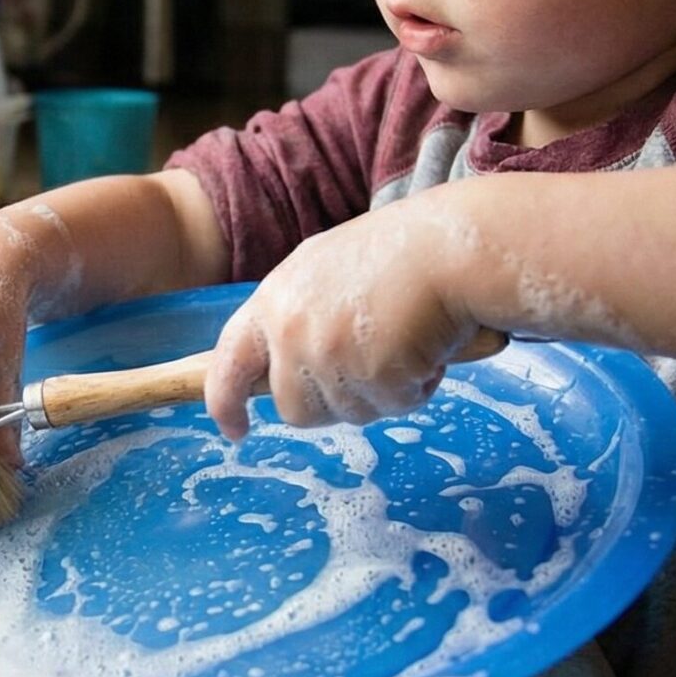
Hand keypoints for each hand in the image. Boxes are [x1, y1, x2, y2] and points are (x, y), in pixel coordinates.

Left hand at [205, 190, 487, 438]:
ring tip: (403, 342)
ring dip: (380, 393)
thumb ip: (295, 316)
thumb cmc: (396, 252)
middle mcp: (292, 332)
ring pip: (347, 414)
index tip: (235, 430)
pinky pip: (393, 406)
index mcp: (273, 301)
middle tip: (369, 370)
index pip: (229, 366)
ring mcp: (331, 357)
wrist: (449, 246)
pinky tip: (426, 346)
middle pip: (294, 409)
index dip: (226, 403)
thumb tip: (287, 366)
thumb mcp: (323, 271)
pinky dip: (416, 387)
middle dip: (330, 403)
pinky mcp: (373, 377)